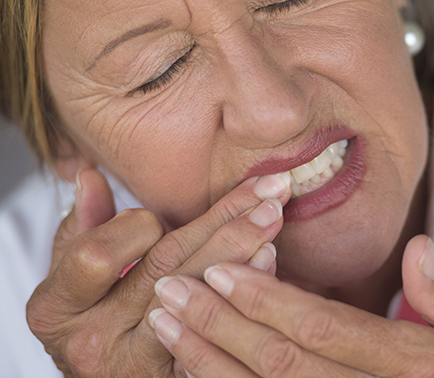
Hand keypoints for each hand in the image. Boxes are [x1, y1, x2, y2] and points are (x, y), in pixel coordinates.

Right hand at [26, 168, 290, 377]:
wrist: (104, 368)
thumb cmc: (86, 311)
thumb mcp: (71, 270)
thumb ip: (82, 225)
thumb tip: (90, 176)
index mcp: (57, 308)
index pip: (99, 256)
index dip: (133, 228)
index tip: (155, 216)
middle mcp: (94, 342)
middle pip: (167, 270)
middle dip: (222, 222)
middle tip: (266, 188)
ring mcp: (138, 363)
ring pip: (201, 296)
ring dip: (244, 248)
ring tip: (274, 212)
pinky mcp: (174, 373)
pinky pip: (218, 329)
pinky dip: (246, 289)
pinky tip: (268, 257)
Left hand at [150, 235, 433, 376]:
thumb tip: (419, 247)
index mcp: (414, 368)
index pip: (324, 329)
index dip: (268, 300)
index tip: (223, 267)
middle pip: (282, 365)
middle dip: (218, 325)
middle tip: (170, 289)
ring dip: (206, 361)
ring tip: (164, 325)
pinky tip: (191, 367)